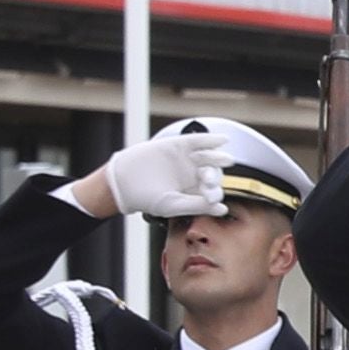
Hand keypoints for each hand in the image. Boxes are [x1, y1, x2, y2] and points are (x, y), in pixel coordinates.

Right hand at [93, 118, 242, 216]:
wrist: (123, 182)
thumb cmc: (147, 198)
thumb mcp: (173, 204)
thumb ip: (197, 206)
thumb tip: (223, 209)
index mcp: (194, 192)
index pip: (212, 192)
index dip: (214, 194)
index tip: (210, 197)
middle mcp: (194, 175)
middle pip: (213, 174)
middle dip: (214, 177)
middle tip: (209, 180)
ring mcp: (188, 159)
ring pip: (209, 157)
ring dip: (217, 159)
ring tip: (226, 160)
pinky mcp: (179, 145)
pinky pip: (198, 141)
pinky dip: (211, 140)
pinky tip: (223, 140)